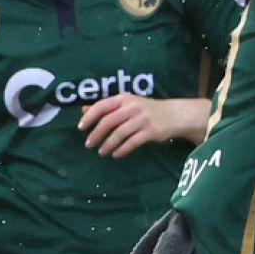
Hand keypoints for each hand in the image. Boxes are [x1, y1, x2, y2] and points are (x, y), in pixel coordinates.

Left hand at [79, 96, 208, 157]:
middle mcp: (132, 107)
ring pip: (119, 134)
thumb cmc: (146, 110)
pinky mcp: (150, 131)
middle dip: (96, 134)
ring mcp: (142, 119)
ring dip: (107, 145)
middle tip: (88, 144)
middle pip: (108, 121)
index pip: (102, 106)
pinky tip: (116, 154)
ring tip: (101, 152)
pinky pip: (132, 142)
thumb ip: (106, 107)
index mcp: (124, 98)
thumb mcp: (126, 104)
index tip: (81, 128)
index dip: (89, 117)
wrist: (173, 115)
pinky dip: (122, 150)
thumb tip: (83, 110)